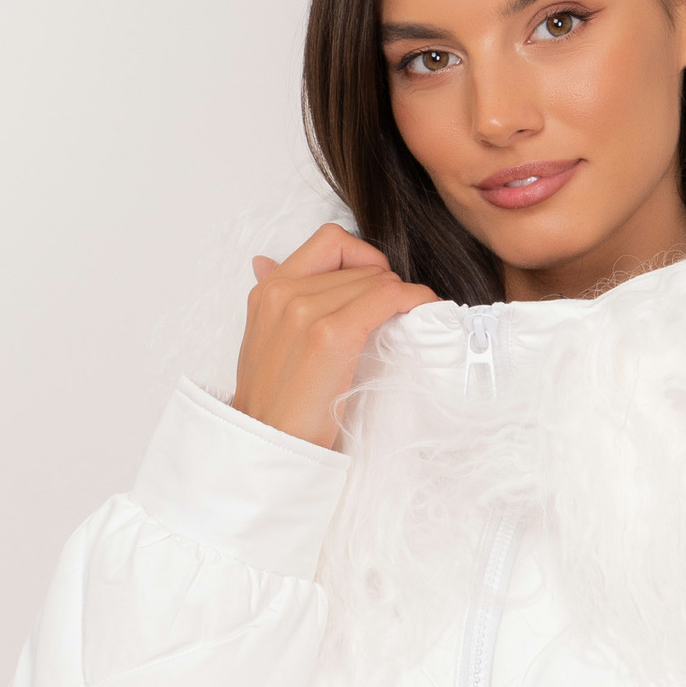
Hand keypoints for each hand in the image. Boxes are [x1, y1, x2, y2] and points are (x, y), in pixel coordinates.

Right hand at [234, 223, 436, 448]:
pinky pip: (387, 298)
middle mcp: (284, 292)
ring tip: (407, 320)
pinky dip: (414, 299)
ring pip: (377, 279)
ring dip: (400, 296)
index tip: (375, 287)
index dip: (362, 257)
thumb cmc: (272, 404)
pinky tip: (424, 310)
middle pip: (358, 263)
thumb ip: (272, 301)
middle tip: (396, 315)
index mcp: (268, 290)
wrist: (266, 444)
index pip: (329, 242)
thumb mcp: (261, 340)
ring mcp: (305, 311)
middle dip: (384, 284)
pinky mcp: (331, 335)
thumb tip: (263, 262)